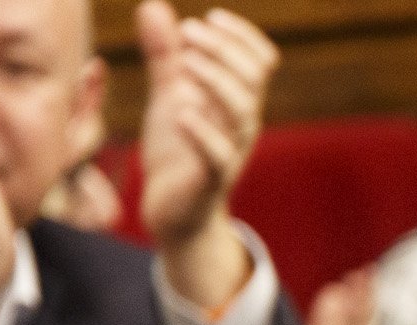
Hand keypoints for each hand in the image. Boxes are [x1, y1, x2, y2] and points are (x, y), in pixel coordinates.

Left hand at [136, 2, 274, 308]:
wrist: (175, 212)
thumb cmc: (178, 152)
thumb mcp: (170, 95)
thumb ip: (165, 55)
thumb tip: (155, 6)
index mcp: (238, 102)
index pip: (261, 61)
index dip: (242, 36)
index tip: (211, 19)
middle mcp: (242, 125)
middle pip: (252, 79)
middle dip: (224, 50)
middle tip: (190, 32)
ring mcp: (230, 151)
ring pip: (240, 112)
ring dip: (215, 81)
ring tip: (185, 62)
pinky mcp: (210, 179)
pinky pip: (217, 155)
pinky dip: (201, 130)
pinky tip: (180, 110)